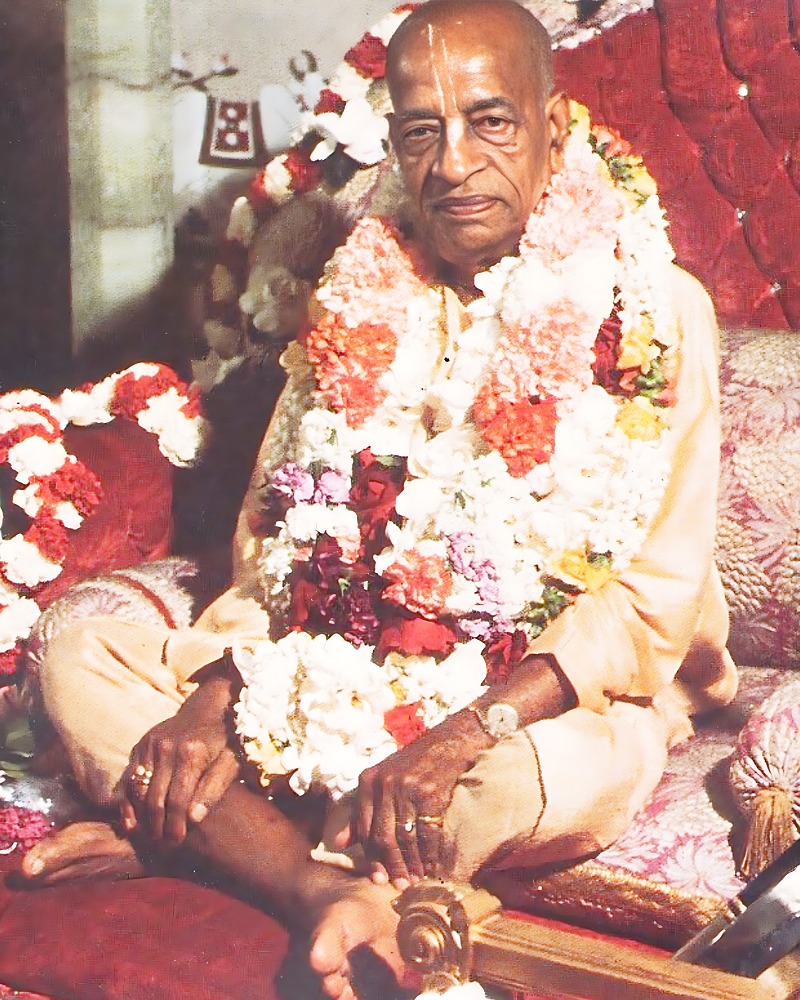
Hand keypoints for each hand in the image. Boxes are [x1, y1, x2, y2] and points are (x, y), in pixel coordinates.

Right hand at [120, 674, 239, 845]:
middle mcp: (167, 747)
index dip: (175, 824)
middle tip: (162, 845)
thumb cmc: (226, 737)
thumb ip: (214, 788)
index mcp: (192, 753)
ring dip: (141, 817)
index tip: (177, 842)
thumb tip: (194, 818)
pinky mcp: (142, 743)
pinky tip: (130, 822)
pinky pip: (130, 777)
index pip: (178, 799)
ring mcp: (151, 744)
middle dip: (157, 826)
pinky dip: (128, 801)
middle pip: (155, 798)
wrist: (211, 705)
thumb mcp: (232, 761)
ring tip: (148, 837)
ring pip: (138, 789)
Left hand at [350, 712, 489, 884]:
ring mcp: (408, 788)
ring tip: (416, 879)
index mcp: (369, 780)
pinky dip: (430, 854)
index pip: (365, 828)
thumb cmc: (417, 761)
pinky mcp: (431, 794)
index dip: (371, 857)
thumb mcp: (383, 778)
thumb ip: (361, 809)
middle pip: (383, 837)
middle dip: (391, 865)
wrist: (452, 739)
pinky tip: (434, 865)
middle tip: (398, 885)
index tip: (378, 878)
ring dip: (411, 864)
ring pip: (405, 838)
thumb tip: (340, 844)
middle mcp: (385, 784)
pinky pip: (427, 833)